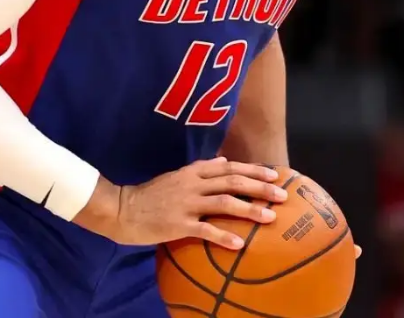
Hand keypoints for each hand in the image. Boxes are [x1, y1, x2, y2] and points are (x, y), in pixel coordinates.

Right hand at [75, 157, 287, 249]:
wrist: (121, 208)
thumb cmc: (149, 195)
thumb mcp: (175, 176)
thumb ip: (200, 169)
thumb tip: (224, 161)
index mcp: (191, 172)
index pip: (228, 167)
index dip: (252, 170)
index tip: (274, 175)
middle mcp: (192, 184)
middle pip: (232, 182)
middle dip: (259, 188)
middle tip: (282, 195)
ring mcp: (185, 204)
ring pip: (224, 203)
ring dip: (249, 210)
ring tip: (270, 217)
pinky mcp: (178, 224)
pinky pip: (205, 230)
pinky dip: (224, 236)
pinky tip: (240, 244)